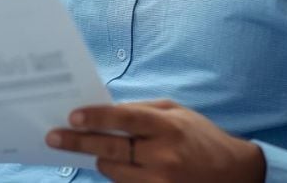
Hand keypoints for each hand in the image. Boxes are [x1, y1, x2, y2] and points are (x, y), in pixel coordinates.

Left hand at [45, 99, 265, 182]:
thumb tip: (103, 111)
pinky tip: (116, 163)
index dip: (96, 118)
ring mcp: (159, 182)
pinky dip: (116, 173)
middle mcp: (163, 156)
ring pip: (111, 170)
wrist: (233, 173)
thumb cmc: (200, 137)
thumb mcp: (176, 112)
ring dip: (101, 157)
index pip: (125, 120)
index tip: (72, 116)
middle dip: (78, 142)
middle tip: (53, 136)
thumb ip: (141, 111)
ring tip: (98, 148)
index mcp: (168, 127)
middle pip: (110, 149)